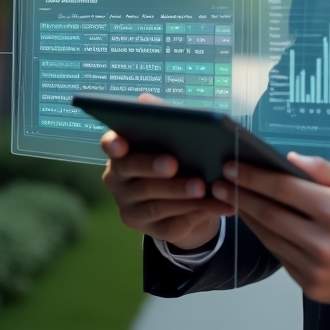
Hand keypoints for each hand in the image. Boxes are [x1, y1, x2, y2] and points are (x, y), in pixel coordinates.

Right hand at [100, 129, 234, 249]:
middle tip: (174, 164)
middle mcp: (119, 182)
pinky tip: (219, 206)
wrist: (188, 202)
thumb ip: (161, 119)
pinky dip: (198, 214)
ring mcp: (132, 209)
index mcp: (122, 154)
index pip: (110, 145)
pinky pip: (173, 224)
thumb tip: (144, 99)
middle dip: (153, 168)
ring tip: (204, 188)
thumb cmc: (179, 159)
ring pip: (154, 202)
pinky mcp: (152, 230)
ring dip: (180, 195)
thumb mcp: (174, 140)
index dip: (113, 143)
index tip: (121, 142)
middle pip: (133, 174)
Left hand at [214, 154, 329, 307]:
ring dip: (249, 218)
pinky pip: (282, 259)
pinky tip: (259, 225)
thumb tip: (292, 160)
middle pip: (270, 214)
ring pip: (271, 238)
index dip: (254, 176)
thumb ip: (328, 171)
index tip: (233, 166)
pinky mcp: (314, 287)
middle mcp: (324, 242)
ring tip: (233, 201)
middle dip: (241, 195)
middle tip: (219, 182)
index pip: (284, 189)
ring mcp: (317, 268)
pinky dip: (268, 240)